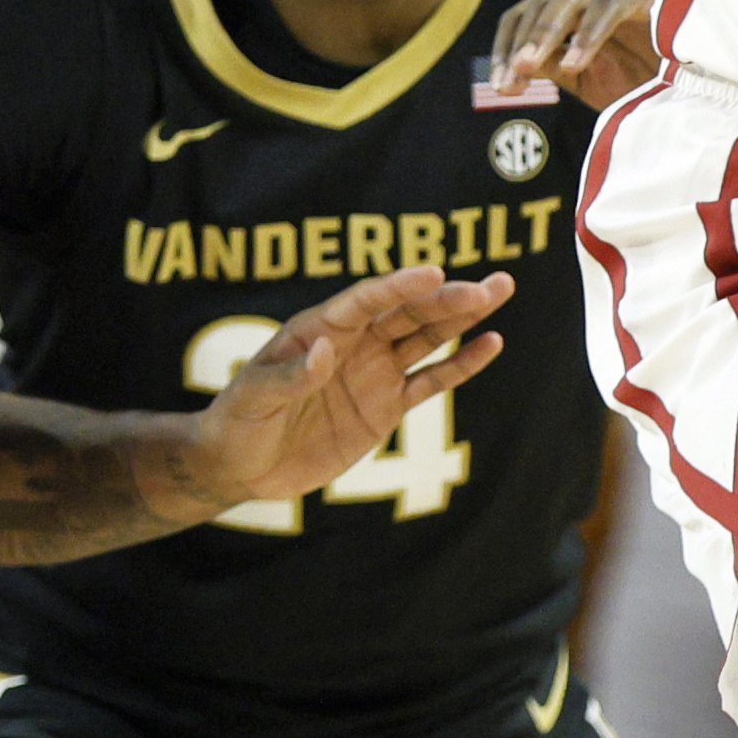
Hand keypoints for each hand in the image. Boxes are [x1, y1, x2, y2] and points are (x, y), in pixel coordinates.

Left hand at [186, 265, 512, 507]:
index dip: (399, 286)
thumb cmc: (237, 422)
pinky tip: (491, 342)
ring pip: (427, 337)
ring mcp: (373, 373)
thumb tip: (325, 351)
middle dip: (449, 298)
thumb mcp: (253, 399)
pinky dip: (462, 364)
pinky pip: (431, 380)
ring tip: (500, 290)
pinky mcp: (386, 407)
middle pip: (408, 313)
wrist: (240, 465)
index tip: (434, 272)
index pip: (366, 300)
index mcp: (319, 328)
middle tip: (491, 285)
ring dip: (463, 317)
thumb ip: (289, 376)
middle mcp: (353, 343)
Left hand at [490, 0, 659, 110]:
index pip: (524, 13)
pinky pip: (609, 6)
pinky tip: (576, 64)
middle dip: (520, 45)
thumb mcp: (589, 73)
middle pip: (539, 4)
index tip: (500, 86)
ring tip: (530, 67)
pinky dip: (588, 34)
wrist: (706, 71)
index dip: (505, 48)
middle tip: (511, 80)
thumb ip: (553, 64)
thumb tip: (514, 69)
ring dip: (545, 34)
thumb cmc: (645, 69)